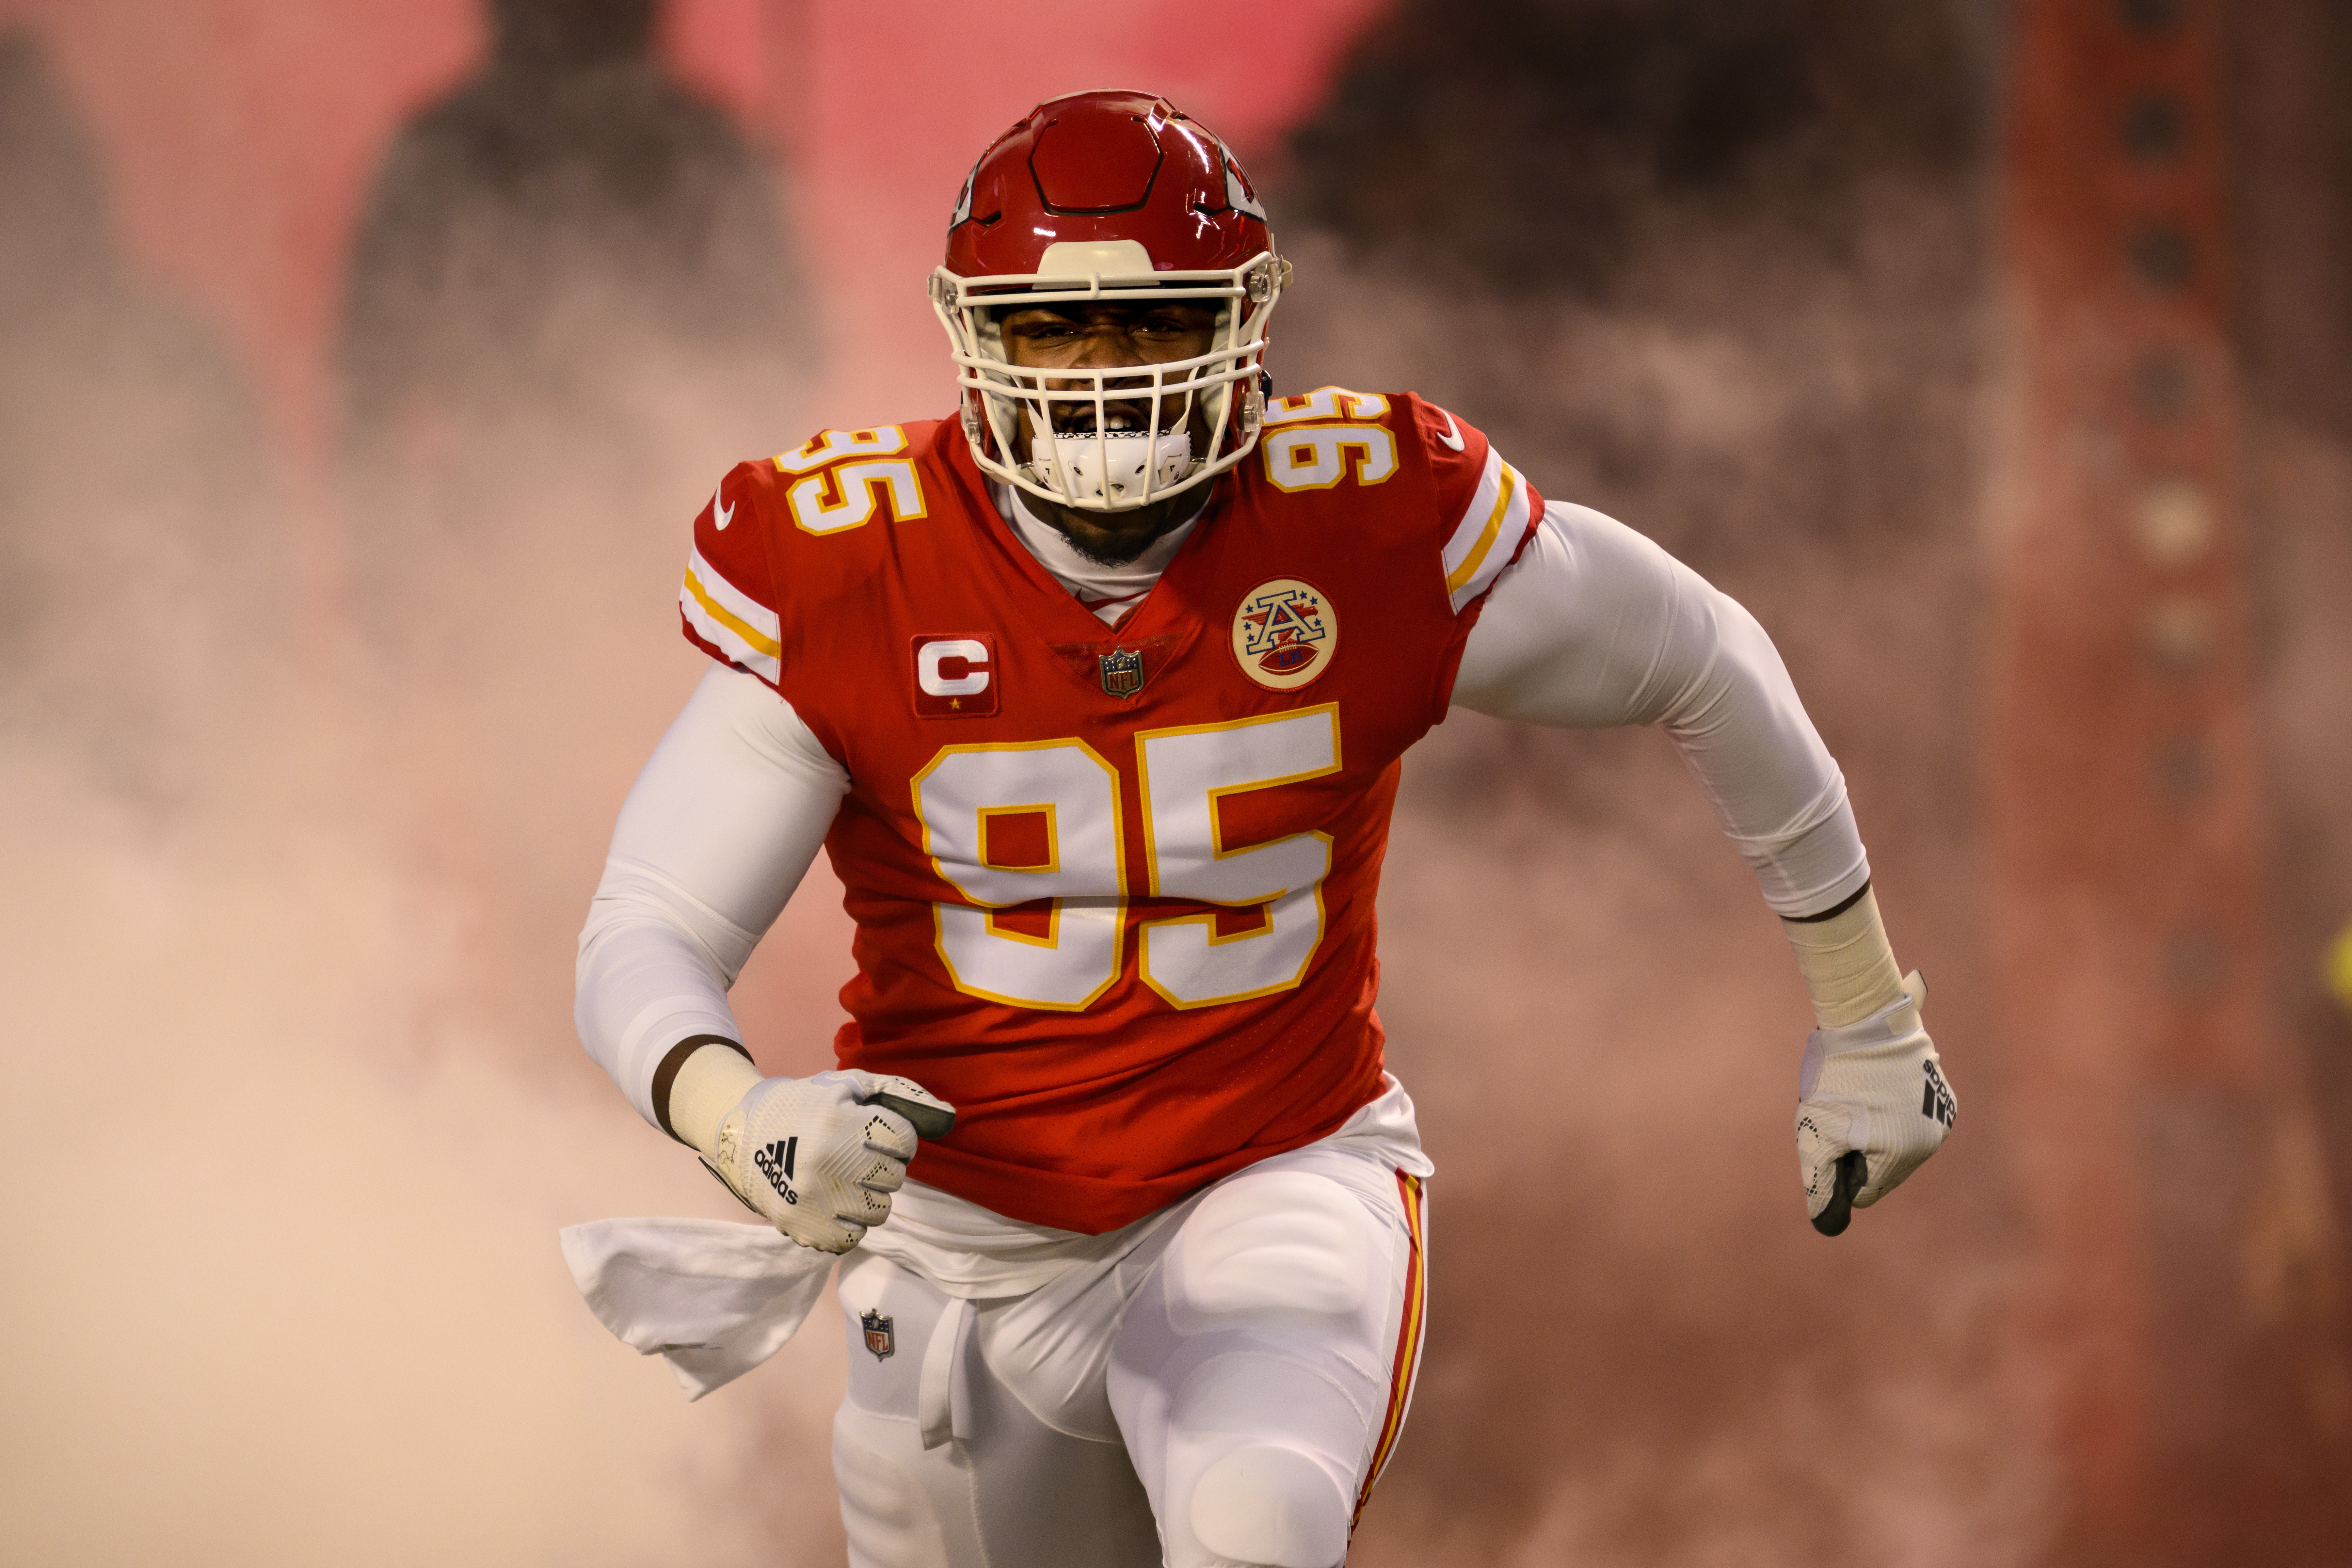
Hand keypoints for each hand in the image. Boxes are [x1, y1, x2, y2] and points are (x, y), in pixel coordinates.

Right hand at [705, 1070, 956, 1252]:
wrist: (741, 1136)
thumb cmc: (805, 1107)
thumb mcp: (849, 1085)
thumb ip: (902, 1095)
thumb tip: (949, 1117)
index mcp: (841, 1122)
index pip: (904, 1141)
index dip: (895, 1137)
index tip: (874, 1134)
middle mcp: (828, 1163)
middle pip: (895, 1178)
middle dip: (883, 1166)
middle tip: (857, 1157)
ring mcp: (814, 1200)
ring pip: (879, 1211)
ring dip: (869, 1196)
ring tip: (845, 1180)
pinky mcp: (803, 1228)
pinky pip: (853, 1238)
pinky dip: (850, 1223)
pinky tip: (834, 1202)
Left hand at [1795, 971, 1954, 1235]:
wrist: (1865, 1020)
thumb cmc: (1836, 1079)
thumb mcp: (1815, 1134)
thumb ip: (1819, 1182)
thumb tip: (1825, 1223)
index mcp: (1901, 1156)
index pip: (1865, 1191)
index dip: (1841, 1170)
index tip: (1833, 1139)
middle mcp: (1929, 1142)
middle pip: (1884, 1169)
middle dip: (1860, 1152)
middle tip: (1844, 1114)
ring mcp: (1940, 1117)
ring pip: (1899, 1145)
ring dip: (1877, 1132)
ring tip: (1861, 1096)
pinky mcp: (1942, 1095)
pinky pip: (1913, 1119)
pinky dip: (1894, 1112)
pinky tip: (1879, 1086)